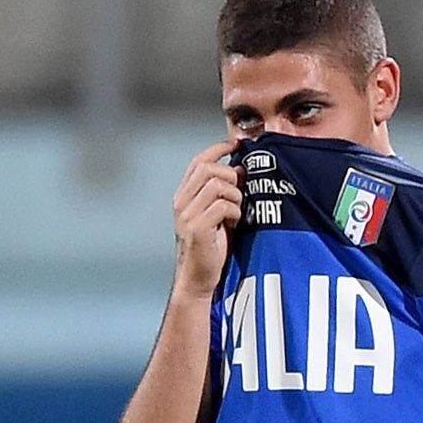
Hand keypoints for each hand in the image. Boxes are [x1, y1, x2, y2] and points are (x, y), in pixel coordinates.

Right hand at [171, 141, 240, 298]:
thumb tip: (242, 169)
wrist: (199, 279)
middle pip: (209, 168)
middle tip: (241, 192)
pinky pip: (222, 206)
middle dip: (231, 175)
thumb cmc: (213, 248)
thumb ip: (226, 193)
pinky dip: (235, 212)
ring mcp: (186, 214)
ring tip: (237, 212)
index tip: (235, 144)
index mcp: (185, 195)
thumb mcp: (219, 215)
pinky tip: (235, 223)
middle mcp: (181, 201)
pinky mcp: (197, 228)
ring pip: (217, 185)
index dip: (218, 149)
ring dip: (235, 196)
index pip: (198, 161)